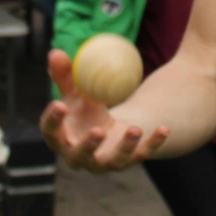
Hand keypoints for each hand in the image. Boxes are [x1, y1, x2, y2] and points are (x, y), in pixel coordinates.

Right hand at [39, 49, 168, 173]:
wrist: (110, 129)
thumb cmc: (86, 108)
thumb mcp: (76, 91)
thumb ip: (65, 75)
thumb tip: (54, 52)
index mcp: (61, 138)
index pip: (51, 132)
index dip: (53, 121)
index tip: (59, 104)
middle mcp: (79, 156)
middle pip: (79, 156)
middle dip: (88, 146)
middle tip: (98, 130)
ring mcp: (104, 162)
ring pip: (113, 160)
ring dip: (124, 146)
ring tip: (135, 128)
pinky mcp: (127, 162)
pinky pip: (141, 154)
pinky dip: (153, 143)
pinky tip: (164, 129)